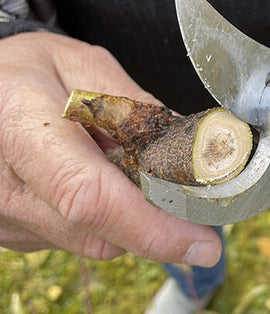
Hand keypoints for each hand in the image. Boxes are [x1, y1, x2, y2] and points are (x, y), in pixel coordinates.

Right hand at [0, 32, 220, 265]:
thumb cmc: (28, 70)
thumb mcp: (84, 68)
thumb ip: (136, 111)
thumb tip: (188, 154)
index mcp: (19, 127)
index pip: (90, 196)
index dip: (153, 227)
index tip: (205, 244)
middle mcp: (2, 186)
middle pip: (99, 233)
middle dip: (157, 225)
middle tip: (189, 203)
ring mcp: (2, 218)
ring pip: (94, 241)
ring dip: (129, 217)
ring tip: (122, 170)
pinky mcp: (11, 234)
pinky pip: (75, 239)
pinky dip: (103, 219)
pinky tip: (94, 182)